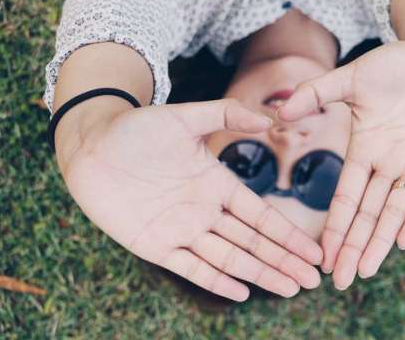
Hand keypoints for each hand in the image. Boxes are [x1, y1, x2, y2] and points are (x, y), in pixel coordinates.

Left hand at [55, 98, 322, 300]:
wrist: (90, 146)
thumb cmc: (136, 129)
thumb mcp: (185, 117)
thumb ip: (227, 113)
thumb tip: (270, 117)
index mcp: (218, 184)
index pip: (261, 215)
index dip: (288, 234)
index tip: (314, 249)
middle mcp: (206, 211)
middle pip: (253, 243)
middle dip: (284, 261)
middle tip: (313, 280)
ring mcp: (182, 231)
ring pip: (230, 258)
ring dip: (261, 273)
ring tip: (290, 288)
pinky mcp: (154, 245)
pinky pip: (190, 268)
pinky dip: (216, 280)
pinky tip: (241, 291)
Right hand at [277, 39, 404, 288]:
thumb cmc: (394, 64)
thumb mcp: (351, 78)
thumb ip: (317, 93)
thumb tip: (280, 111)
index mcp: (364, 149)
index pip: (346, 198)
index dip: (335, 226)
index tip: (322, 255)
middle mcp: (388, 163)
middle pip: (368, 214)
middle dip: (354, 246)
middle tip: (340, 282)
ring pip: (396, 210)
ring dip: (380, 240)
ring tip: (365, 270)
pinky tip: (402, 240)